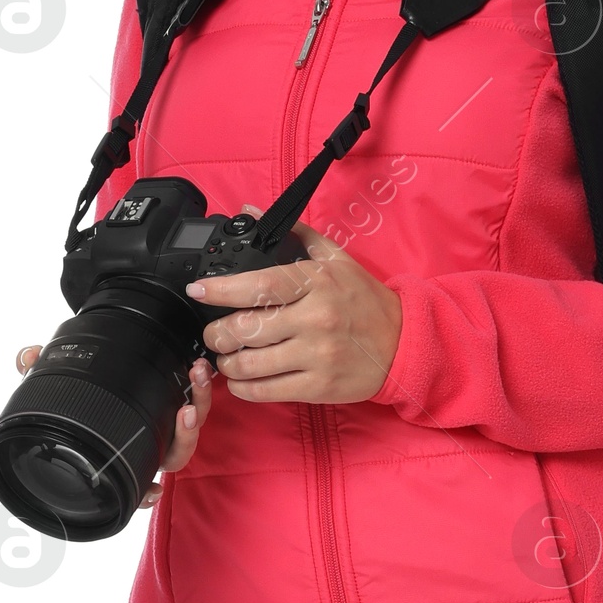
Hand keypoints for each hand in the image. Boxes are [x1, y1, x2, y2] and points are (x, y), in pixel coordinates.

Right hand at [13, 344, 213, 506]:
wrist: (106, 368)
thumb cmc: (87, 389)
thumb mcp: (59, 384)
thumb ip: (40, 373)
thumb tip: (29, 356)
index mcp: (127, 452)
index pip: (139, 481)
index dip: (147, 493)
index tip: (154, 491)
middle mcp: (151, 443)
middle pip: (178, 452)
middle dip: (186, 434)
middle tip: (185, 411)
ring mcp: (171, 423)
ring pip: (195, 421)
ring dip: (199, 400)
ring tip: (196, 375)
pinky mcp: (183, 398)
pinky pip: (199, 399)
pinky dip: (201, 387)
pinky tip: (199, 372)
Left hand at [185, 225, 402, 404]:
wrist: (404, 343)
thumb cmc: (365, 300)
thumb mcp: (336, 259)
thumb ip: (294, 233)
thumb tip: (250, 211)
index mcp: (316, 282)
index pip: (258, 284)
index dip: (220, 289)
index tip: (198, 290)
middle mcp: (315, 318)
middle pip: (245, 328)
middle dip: (217, 333)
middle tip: (214, 333)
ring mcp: (317, 355)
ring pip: (249, 363)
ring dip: (226, 363)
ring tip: (226, 357)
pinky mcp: (318, 386)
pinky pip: (265, 391)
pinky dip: (242, 387)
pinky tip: (240, 379)